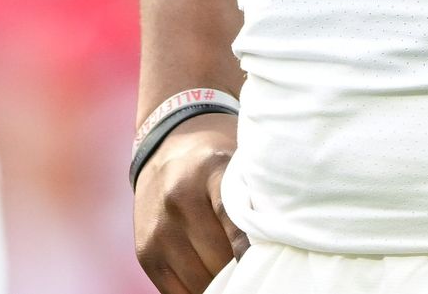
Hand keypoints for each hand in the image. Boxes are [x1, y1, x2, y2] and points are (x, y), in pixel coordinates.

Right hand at [132, 115, 245, 293]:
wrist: (164, 147)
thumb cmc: (215, 160)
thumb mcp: (237, 160)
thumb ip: (256, 193)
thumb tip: (282, 239)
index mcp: (210, 169)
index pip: (234, 221)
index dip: (249, 251)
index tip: (262, 262)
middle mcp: (179, 198)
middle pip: (219, 258)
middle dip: (241, 266)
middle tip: (257, 264)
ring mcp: (160, 227)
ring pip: (200, 280)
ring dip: (220, 281)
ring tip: (234, 270)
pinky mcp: (145, 251)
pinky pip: (176, 291)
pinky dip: (198, 290)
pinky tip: (211, 279)